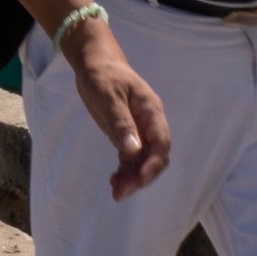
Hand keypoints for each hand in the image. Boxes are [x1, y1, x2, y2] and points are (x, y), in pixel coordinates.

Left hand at [60, 19, 170, 199]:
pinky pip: (131, 158)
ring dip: (132, 177)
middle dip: (141, 176)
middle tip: (121, 192)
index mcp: (151, 112)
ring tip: (116, 192)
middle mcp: (149, 123)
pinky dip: (125, 171)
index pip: (161, 143)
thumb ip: (121, 123)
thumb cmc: (103, 76)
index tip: (140, 178)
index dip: (154, 164)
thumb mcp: (109, 97)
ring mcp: (139, 130)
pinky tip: (115, 182)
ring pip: (142, 160)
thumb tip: (134, 151)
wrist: (95, 63)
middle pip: (154, 156)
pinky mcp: (126, 134)